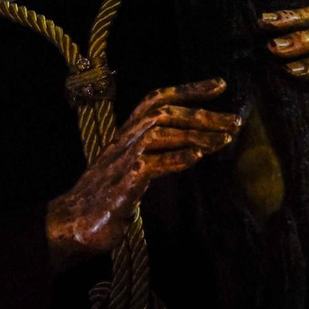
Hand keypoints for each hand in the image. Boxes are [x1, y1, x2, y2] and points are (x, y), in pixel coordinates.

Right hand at [45, 78, 239, 269]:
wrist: (73, 223)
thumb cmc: (107, 196)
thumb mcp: (133, 166)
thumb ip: (156, 152)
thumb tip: (193, 146)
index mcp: (127, 133)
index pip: (157, 99)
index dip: (188, 89)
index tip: (219, 85)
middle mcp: (123, 140)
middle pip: (163, 113)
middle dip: (202, 113)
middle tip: (234, 120)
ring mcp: (121, 161)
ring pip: (158, 133)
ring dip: (194, 134)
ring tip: (224, 140)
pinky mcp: (121, 185)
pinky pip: (149, 165)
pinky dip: (174, 159)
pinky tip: (196, 159)